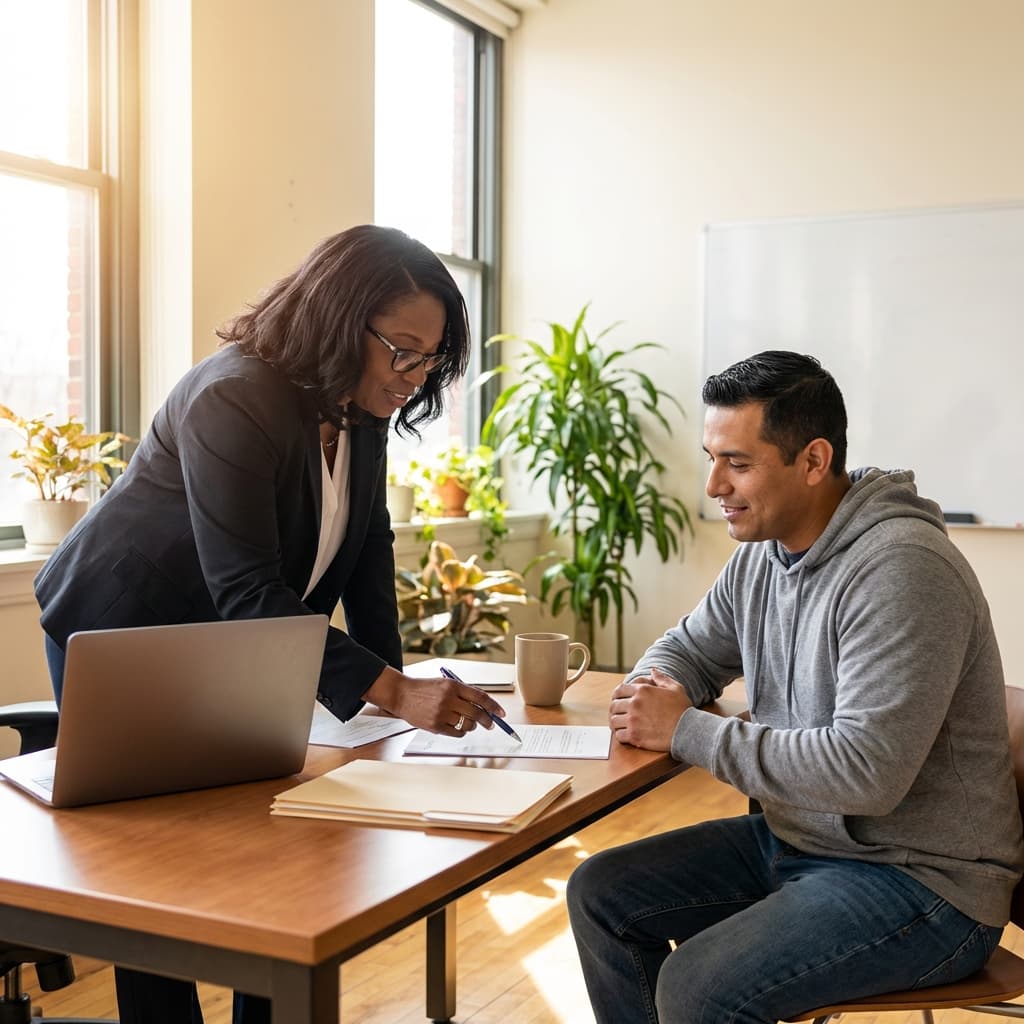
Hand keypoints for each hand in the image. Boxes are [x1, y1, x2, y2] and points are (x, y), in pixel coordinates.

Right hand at [363, 667, 506, 736]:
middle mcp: (448, 699)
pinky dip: (461, 731)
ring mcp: (441, 713)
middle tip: (490, 724)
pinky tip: (457, 727)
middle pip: (476, 713)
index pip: (480, 696)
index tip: (501, 713)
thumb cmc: (424, 689)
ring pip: (467, 724)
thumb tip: (484, 705)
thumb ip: (463, 692)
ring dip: (472, 726)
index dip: (493, 706)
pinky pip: (457, 733)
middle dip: (487, 720)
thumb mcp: (445, 684)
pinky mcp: (435, 725)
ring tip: (467, 722)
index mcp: (453, 686)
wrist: (401, 694)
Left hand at [609, 667, 692, 750]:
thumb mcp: (675, 688)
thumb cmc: (683, 709)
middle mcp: (634, 704)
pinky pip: (619, 735)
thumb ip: (661, 678)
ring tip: (620, 725)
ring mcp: (633, 720)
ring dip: (616, 722)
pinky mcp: (634, 736)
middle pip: (614, 706)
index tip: (617, 700)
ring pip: (614, 721)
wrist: (688, 730)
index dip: (616, 695)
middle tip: (618, 714)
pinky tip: (625, 735)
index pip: (619, 690)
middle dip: (615, 709)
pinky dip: (620, 735)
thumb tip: (652, 670)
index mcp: (642, 690)